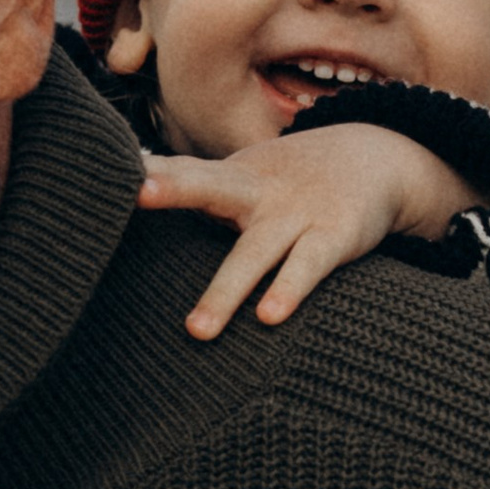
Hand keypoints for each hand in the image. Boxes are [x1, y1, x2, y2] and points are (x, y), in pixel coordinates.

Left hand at [137, 126, 481, 337]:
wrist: (377, 158)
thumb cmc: (290, 180)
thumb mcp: (243, 177)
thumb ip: (194, 187)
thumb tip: (131, 199)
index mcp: (229, 177)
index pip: (182, 170)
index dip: (149, 172)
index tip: (112, 171)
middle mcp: (257, 190)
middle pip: (210, 186)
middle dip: (175, 186)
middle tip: (139, 191)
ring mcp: (295, 213)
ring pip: (254, 253)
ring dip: (225, 291)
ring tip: (197, 330)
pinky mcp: (333, 236)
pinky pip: (307, 267)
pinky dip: (288, 291)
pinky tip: (269, 317)